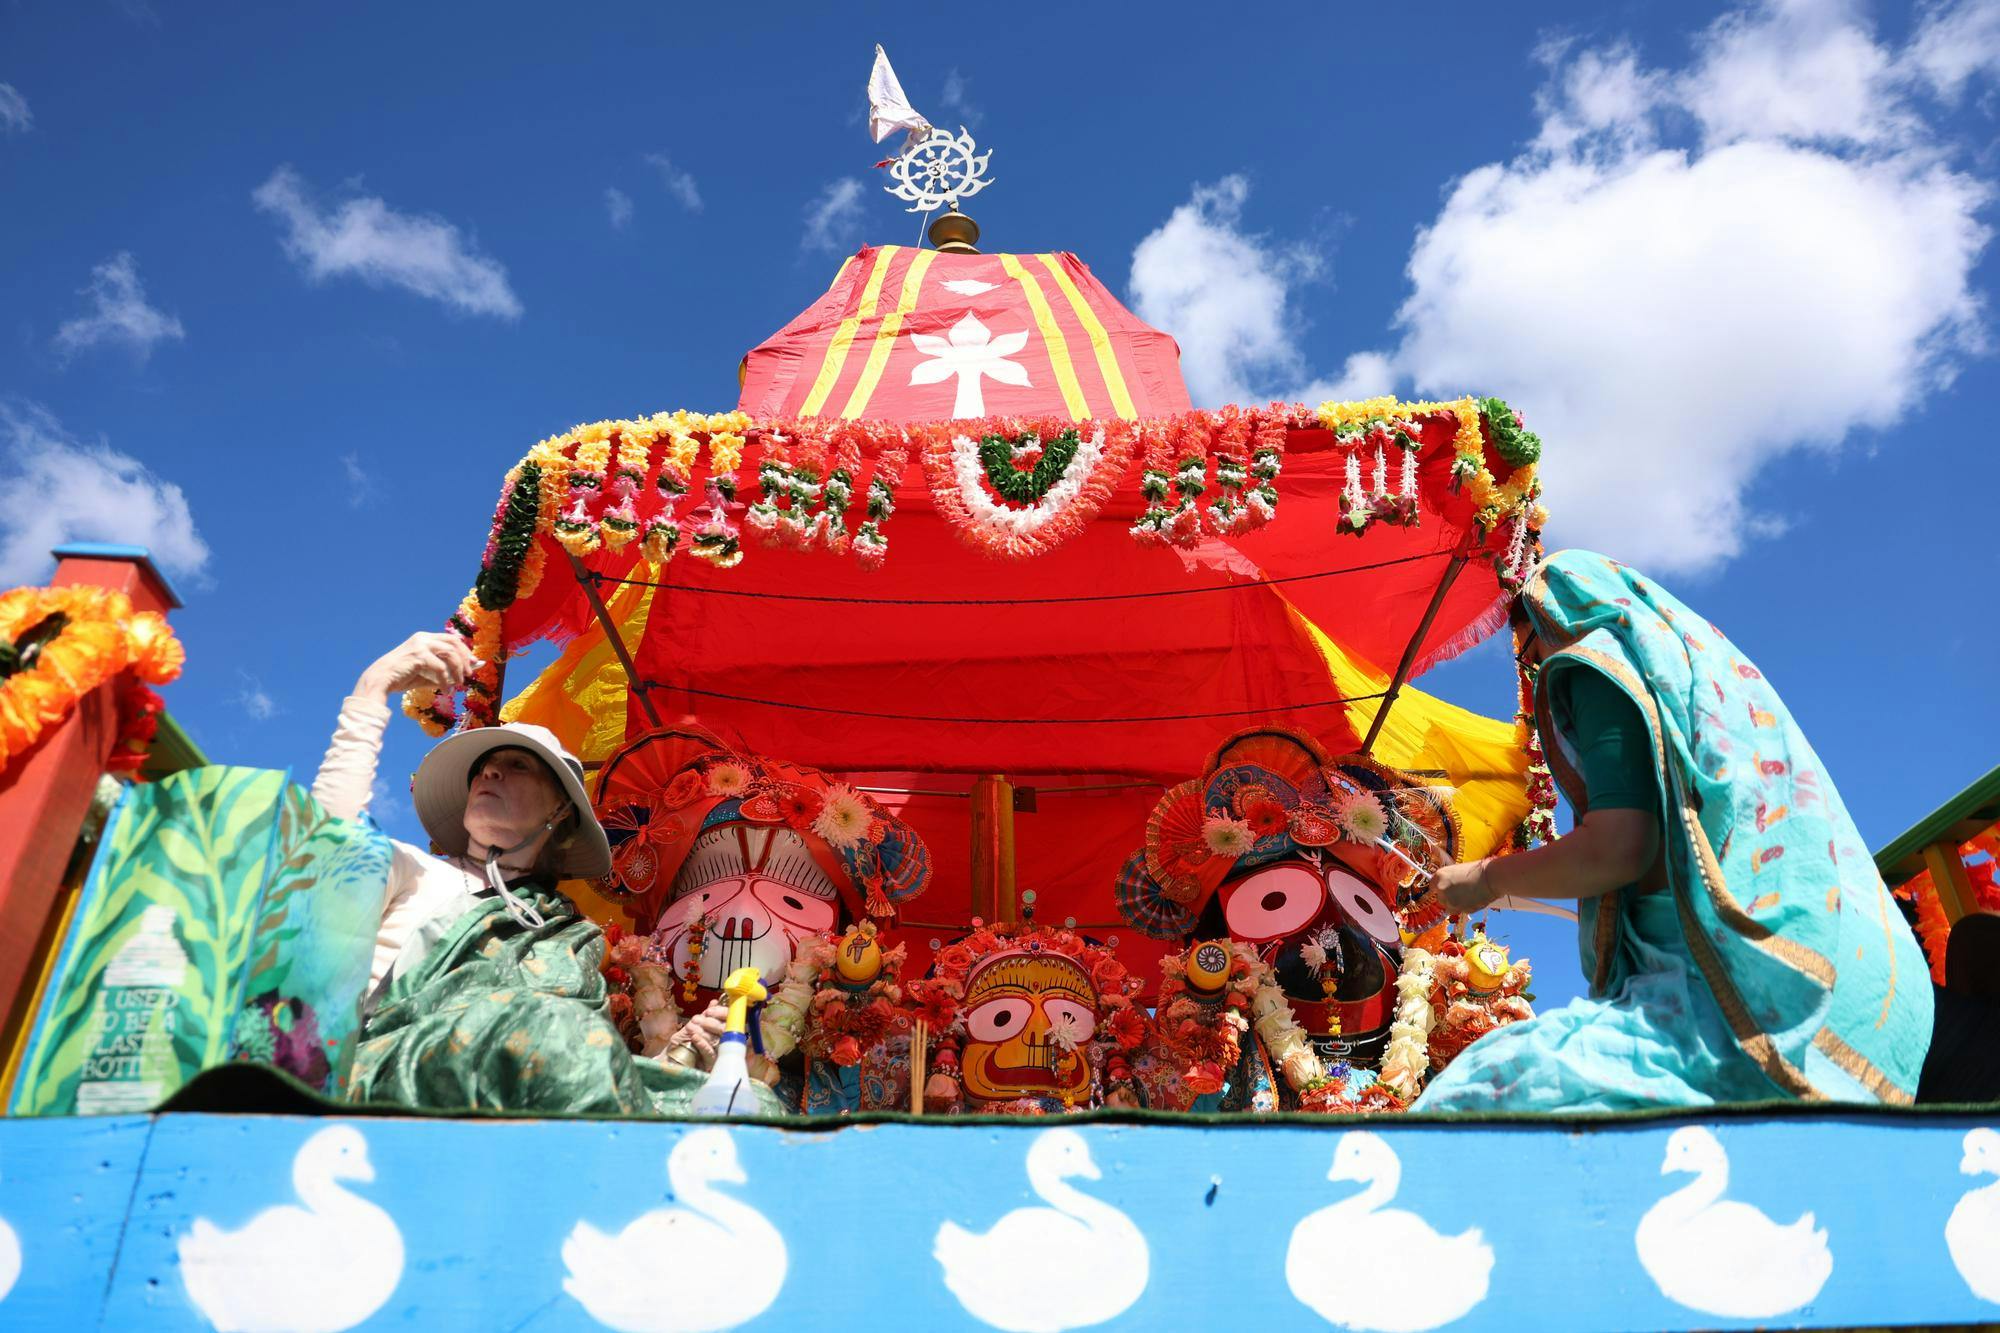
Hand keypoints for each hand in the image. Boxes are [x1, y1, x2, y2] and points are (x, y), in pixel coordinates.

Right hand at [355, 632, 478, 701]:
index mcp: (424, 638)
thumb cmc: (401, 677)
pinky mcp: (419, 655)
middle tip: (469, 674)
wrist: (380, 680)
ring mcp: (420, 645)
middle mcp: (423, 638)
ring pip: (450, 654)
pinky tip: (446, 690)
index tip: (474, 663)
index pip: (451, 639)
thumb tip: (463, 676)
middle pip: (454, 642)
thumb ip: (443, 672)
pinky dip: (446, 680)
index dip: (465, 651)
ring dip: (458, 670)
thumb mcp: (426, 673)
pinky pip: (441, 668)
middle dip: (465, 658)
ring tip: (459, 684)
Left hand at [669, 999, 729, 1058]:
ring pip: (716, 1041)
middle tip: (696, 1020)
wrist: (668, 1060)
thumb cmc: (680, 1044)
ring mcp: (716, 1054)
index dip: (721, 1013)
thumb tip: (715, 1002)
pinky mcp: (710, 1065)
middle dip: (711, 1022)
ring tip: (690, 1027)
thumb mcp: (692, 1026)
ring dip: (702, 1032)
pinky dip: (703, 1044)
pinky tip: (695, 1038)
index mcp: (720, 1032)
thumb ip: (705, 1016)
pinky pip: (710, 1054)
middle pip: (724, 1030)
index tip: (710, 1010)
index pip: (728, 1020)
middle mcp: (721, 1043)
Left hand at [1427, 859, 1494, 915]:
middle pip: (1440, 898)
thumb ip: (1448, 879)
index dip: (1440, 888)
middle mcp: (1442, 890)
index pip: (1432, 887)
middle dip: (1447, 896)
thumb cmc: (1476, 870)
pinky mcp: (1461, 909)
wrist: (1491, 878)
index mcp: (1439, 877)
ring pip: (1449, 907)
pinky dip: (1464, 907)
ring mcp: (1451, 901)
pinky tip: (1472, 899)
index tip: (1446, 888)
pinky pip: (1460, 910)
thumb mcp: (1456, 871)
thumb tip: (1446, 886)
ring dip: (1455, 904)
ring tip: (1466, 896)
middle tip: (1458, 891)